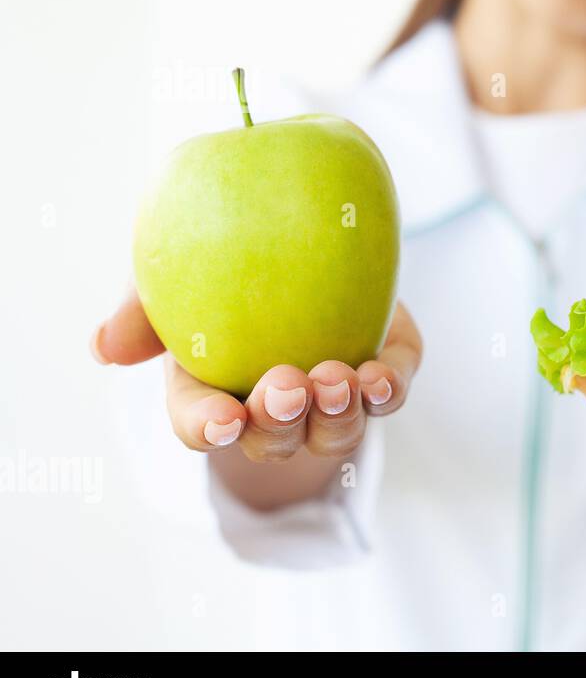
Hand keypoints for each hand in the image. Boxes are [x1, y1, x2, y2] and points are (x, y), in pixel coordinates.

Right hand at [90, 284, 422, 462]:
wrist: (301, 238)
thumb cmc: (220, 266)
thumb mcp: (169, 277)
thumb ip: (141, 309)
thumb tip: (105, 348)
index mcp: (214, 391)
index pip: (203, 425)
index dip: (209, 429)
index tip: (223, 420)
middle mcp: (274, 410)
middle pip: (274, 439)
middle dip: (279, 422)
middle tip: (285, 388)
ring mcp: (331, 400)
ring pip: (334, 432)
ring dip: (336, 415)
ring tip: (337, 379)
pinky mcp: (379, 373)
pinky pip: (388, 397)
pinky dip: (386, 391)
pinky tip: (381, 376)